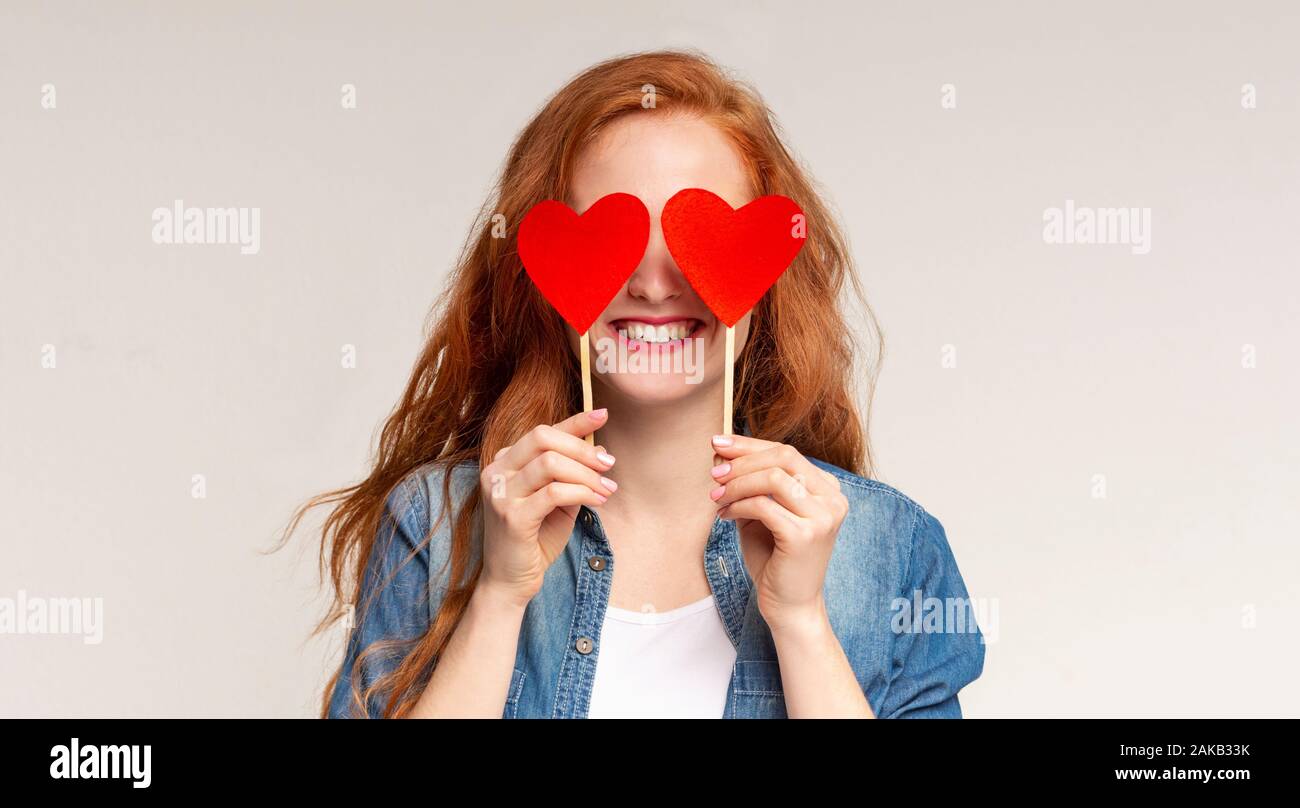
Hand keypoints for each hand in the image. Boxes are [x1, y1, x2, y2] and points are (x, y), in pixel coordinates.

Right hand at [478, 409, 617, 607]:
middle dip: (582, 448)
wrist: (510, 581)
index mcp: (504, 462)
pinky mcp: (511, 517)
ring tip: (606, 489)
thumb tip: (600, 449)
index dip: (574, 421)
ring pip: (550, 463)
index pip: (542, 431)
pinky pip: (554, 493)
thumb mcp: (557, 500)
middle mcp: (496, 472)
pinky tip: (597, 501)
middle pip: (542, 437)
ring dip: (586, 474)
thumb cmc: (535, 538)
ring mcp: (500, 494)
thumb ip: (571, 474)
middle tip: (608, 464)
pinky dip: (582, 493)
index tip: (602, 413)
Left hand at [708, 434, 848, 630]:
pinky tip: (724, 515)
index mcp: (826, 489)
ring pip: (773, 478)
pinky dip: (738, 505)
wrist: (790, 606)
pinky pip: (764, 505)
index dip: (749, 444)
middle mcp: (832, 499)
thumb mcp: (760, 513)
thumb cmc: (775, 559)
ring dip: (737, 484)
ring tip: (716, 497)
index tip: (718, 443)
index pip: (787, 452)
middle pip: (784, 457)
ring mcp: (823, 517)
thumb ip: (747, 483)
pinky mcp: (805, 535)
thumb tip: (721, 451)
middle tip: (714, 473)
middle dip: (742, 460)